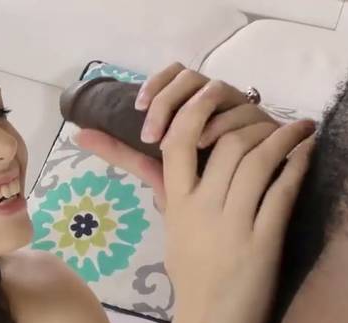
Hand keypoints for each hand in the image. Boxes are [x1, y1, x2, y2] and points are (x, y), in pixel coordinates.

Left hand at [76, 63, 276, 213]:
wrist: (243, 222)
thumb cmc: (203, 193)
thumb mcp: (162, 176)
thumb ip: (127, 155)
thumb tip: (80, 136)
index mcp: (192, 108)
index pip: (175, 75)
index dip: (157, 85)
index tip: (139, 109)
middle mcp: (217, 103)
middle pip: (192, 78)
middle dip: (169, 101)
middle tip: (151, 135)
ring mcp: (243, 111)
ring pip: (219, 91)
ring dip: (195, 113)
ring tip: (178, 143)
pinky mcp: (267, 127)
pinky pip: (246, 114)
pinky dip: (224, 127)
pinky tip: (209, 147)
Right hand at [159, 81, 314, 322]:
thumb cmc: (192, 284)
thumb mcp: (174, 234)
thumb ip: (171, 196)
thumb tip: (160, 167)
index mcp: (176, 206)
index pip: (176, 142)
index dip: (196, 110)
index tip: (216, 94)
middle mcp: (201, 209)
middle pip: (224, 142)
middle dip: (254, 121)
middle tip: (275, 117)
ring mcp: (232, 226)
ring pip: (255, 160)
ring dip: (284, 138)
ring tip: (301, 129)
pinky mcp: (262, 244)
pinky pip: (281, 192)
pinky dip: (297, 166)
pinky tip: (306, 155)